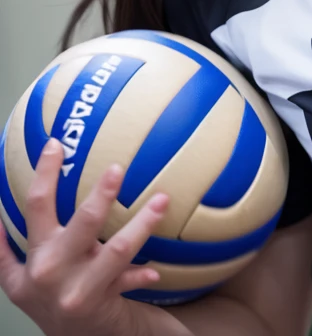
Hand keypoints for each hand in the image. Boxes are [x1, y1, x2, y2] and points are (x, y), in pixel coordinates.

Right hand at [0, 137, 168, 335]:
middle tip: (119, 167)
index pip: (35, 206)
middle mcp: (53, 271)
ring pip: (116, 250)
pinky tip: (155, 272)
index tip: (57, 143)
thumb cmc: (48, 297)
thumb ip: (5, 251)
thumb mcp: (16, 280)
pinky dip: (140, 275)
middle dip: (101, 196)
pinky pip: (127, 282)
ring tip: (162, 200)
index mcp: (35, 256)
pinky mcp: (101, 303)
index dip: (44, 174)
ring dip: (142, 225)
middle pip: (83, 223)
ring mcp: (78, 289)